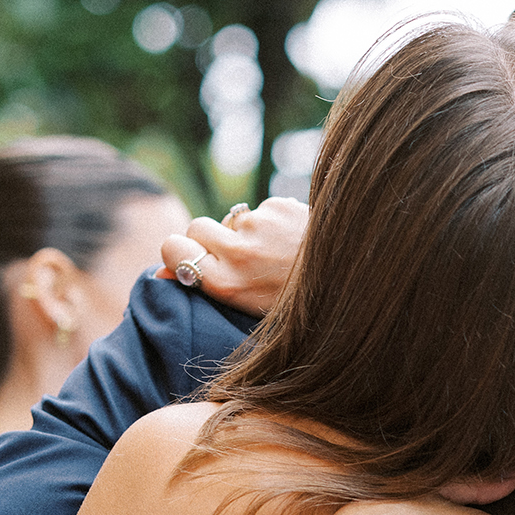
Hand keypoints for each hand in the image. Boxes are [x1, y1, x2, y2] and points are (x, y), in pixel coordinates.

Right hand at [155, 197, 304, 315]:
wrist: (354, 281)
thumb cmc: (295, 304)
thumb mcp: (246, 308)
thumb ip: (205, 285)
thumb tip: (160, 272)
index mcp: (226, 284)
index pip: (171, 248)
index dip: (178, 250)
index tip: (189, 255)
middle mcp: (238, 253)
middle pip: (197, 227)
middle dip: (211, 238)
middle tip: (240, 257)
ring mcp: (259, 225)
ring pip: (235, 220)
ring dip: (250, 233)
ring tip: (280, 254)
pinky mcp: (280, 206)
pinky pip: (264, 211)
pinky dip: (275, 223)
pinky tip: (295, 241)